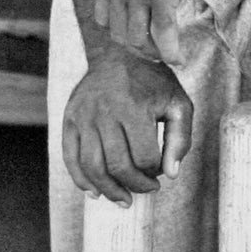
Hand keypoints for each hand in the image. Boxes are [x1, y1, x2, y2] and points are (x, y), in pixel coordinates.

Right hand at [62, 42, 193, 205]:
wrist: (119, 53)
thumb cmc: (153, 81)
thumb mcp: (177, 102)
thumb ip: (180, 138)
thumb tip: (171, 174)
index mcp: (136, 107)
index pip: (145, 157)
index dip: (155, 173)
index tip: (159, 174)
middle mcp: (106, 112)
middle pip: (118, 165)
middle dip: (134, 185)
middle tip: (145, 189)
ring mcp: (84, 116)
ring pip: (92, 167)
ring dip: (108, 190)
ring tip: (123, 198)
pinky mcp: (70, 120)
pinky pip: (71, 158)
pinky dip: (82, 180)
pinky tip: (95, 192)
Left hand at [95, 0, 209, 65]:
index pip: (105, 19)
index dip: (122, 30)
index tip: (141, 33)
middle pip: (119, 34)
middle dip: (138, 47)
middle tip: (156, 51)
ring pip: (138, 40)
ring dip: (153, 54)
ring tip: (168, 55)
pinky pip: (163, 35)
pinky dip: (170, 52)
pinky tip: (178, 58)